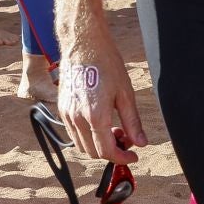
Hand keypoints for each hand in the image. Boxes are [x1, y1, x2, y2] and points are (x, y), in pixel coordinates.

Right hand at [58, 38, 147, 165]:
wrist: (84, 46)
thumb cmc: (107, 65)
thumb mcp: (126, 93)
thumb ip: (133, 121)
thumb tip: (141, 142)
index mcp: (95, 116)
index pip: (106, 151)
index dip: (121, 157)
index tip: (133, 156)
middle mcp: (77, 119)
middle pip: (93, 152)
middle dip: (111, 151)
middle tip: (127, 139)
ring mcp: (66, 115)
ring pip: (81, 145)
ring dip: (98, 144)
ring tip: (115, 128)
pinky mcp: (62, 109)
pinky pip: (73, 133)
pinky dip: (87, 135)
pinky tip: (100, 122)